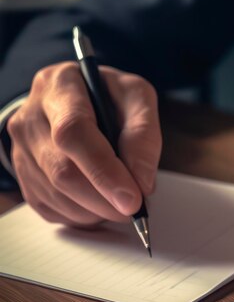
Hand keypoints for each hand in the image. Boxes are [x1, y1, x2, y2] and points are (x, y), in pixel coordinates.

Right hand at [7, 62, 161, 225]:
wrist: (78, 99)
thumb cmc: (109, 96)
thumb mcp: (136, 96)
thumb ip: (144, 132)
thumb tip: (141, 180)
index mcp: (60, 86)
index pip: (74, 132)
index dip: (104, 170)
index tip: (132, 198)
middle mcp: (32, 116)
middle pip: (62, 170)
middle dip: (104, 198)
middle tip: (134, 207)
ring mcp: (21, 148)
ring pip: (56, 194)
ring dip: (95, 209)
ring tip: (120, 202)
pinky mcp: (23, 174)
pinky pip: (50, 207)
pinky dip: (82, 214)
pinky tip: (100, 203)